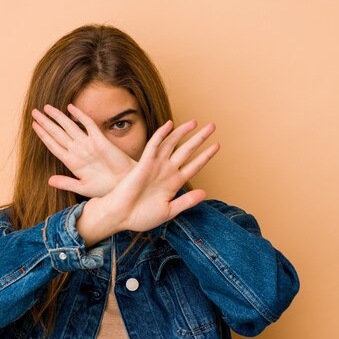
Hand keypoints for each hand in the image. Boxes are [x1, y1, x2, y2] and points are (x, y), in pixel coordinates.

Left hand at [31, 103, 135, 197]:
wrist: (123, 185)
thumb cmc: (105, 188)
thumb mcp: (83, 187)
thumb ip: (66, 183)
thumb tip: (49, 181)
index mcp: (72, 162)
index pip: (53, 145)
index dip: (43, 135)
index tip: (34, 126)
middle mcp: (78, 150)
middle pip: (58, 133)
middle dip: (45, 123)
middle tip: (34, 112)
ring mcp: (88, 144)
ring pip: (69, 127)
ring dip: (57, 117)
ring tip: (46, 107)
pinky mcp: (100, 140)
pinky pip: (88, 125)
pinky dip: (80, 116)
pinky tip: (71, 108)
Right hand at [91, 119, 219, 234]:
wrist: (121, 216)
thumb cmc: (142, 216)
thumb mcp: (169, 211)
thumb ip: (187, 202)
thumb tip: (205, 193)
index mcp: (174, 183)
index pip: (194, 165)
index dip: (206, 155)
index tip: (217, 146)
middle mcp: (167, 171)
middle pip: (187, 150)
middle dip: (200, 138)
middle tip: (212, 126)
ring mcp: (156, 166)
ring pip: (172, 144)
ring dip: (183, 132)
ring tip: (196, 121)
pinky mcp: (144, 163)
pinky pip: (154, 146)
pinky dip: (161, 134)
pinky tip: (169, 124)